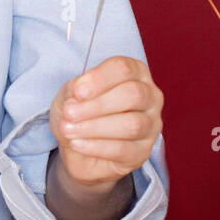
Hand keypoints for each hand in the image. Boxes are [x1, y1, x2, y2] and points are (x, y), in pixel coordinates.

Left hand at [50, 55, 162, 189]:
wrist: (77, 143)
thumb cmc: (79, 110)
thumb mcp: (70, 94)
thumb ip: (75, 89)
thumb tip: (79, 94)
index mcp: (134, 73)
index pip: (124, 68)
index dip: (99, 79)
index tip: (77, 91)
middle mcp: (150, 96)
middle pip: (133, 94)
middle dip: (97, 105)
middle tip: (69, 113)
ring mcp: (151, 125)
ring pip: (131, 125)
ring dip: (93, 127)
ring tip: (68, 129)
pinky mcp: (143, 151)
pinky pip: (124, 149)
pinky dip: (96, 146)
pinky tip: (77, 144)